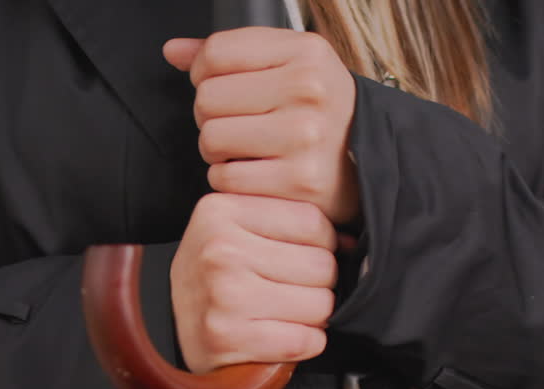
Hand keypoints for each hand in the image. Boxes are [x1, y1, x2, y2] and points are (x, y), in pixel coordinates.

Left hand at [164, 28, 360, 225]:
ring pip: (210, 139)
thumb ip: (230, 53)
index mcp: (306, 54)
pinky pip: (225, 179)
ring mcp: (305, 138)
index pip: (215, 53)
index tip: (225, 86)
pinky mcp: (298, 182)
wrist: (370, 164)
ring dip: (220, 151)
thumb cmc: (322, 114)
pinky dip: (232, 181)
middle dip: (214, 116)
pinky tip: (257, 173)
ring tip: (249, 150)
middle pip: (206, 98)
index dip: (206, 73)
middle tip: (242, 125)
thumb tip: (174, 51)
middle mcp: (309, 91)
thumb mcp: (290, 65)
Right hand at [171, 193, 338, 373]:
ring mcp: (222, 293)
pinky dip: (304, 344)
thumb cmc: (218, 279)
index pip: (313, 221)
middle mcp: (219, 248)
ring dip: (313, 317)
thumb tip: (353, 242)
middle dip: (317, 285)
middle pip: (322, 264)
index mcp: (221, 210)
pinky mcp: (227, 337)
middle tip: (290, 292)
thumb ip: (289, 223)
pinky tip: (280, 337)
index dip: (322, 246)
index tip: (299, 260)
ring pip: (320, 304)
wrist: (176, 333)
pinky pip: (305, 340)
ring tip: (284, 314)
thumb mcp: (238, 232)